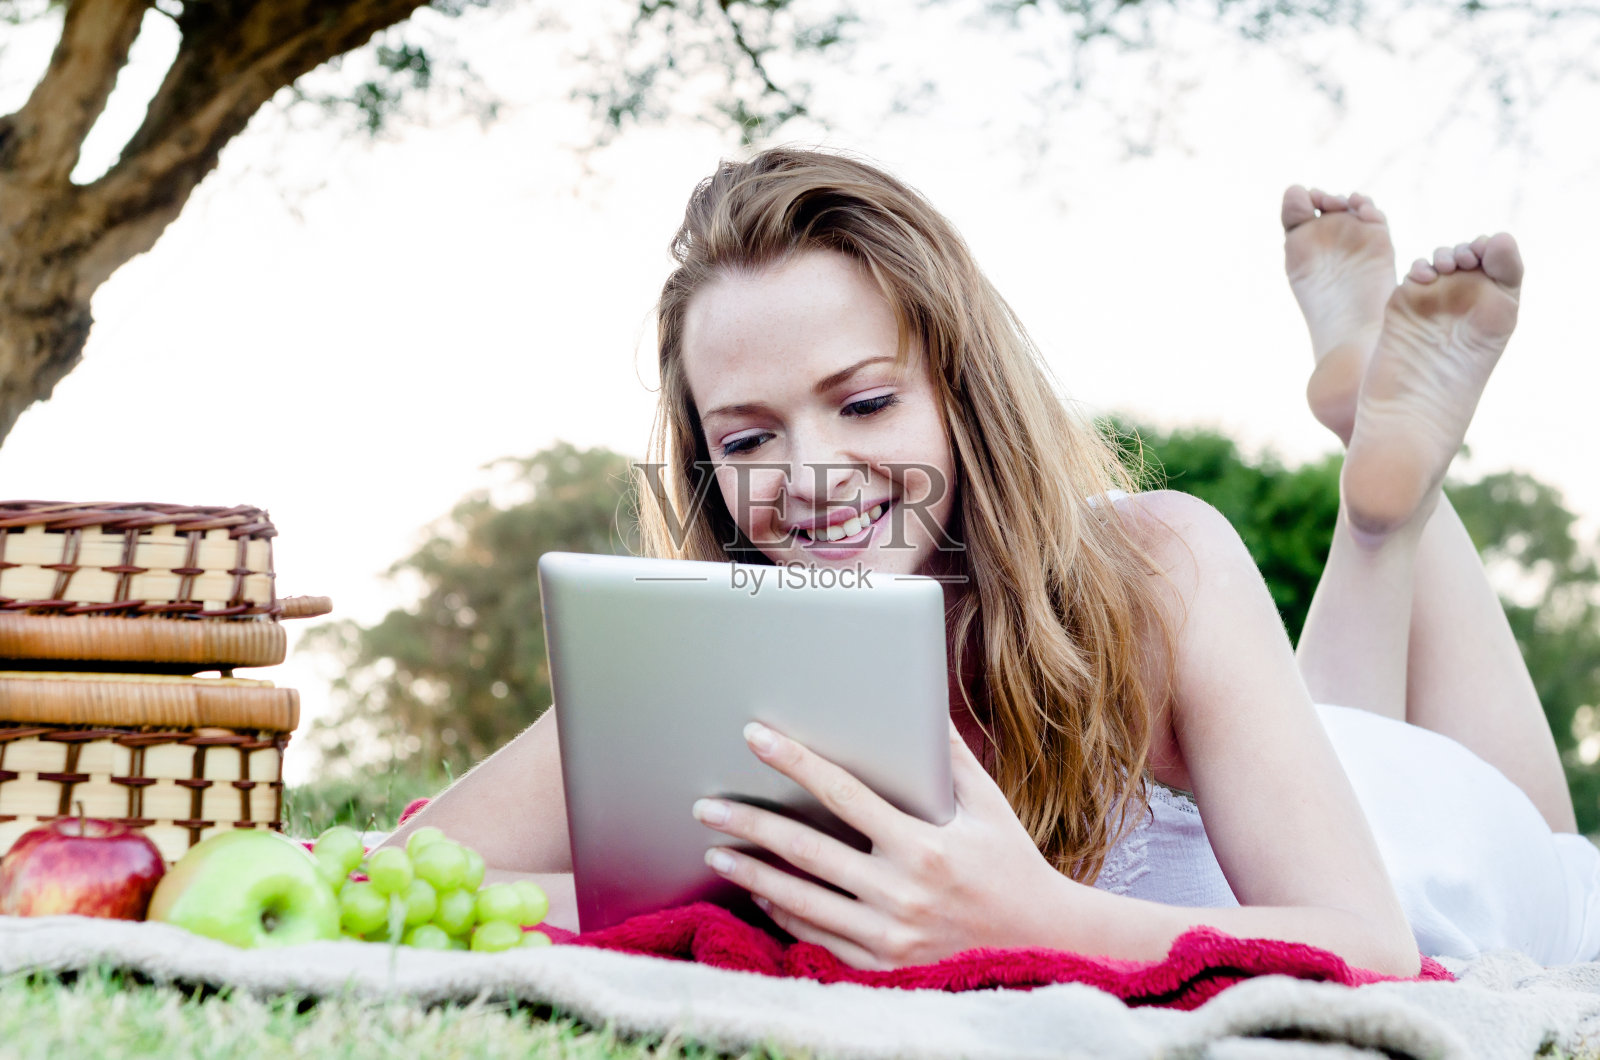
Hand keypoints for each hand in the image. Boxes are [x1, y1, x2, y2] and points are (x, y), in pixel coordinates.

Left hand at [692, 718, 1067, 968]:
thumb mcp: (989, 805)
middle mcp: (902, 893)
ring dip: (752, 875)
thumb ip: (949, 757)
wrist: (1042, 942)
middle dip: (749, 824)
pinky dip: (783, 914)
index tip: (756, 737)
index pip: (843, 793)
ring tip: (716, 850)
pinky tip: (759, 894)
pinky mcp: (883, 966)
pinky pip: (818, 937)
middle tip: (706, 804)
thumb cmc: (1011, 863)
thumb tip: (920, 703)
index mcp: (925, 846)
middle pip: (805, 852)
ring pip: (801, 900)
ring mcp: (889, 936)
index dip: (795, 762)